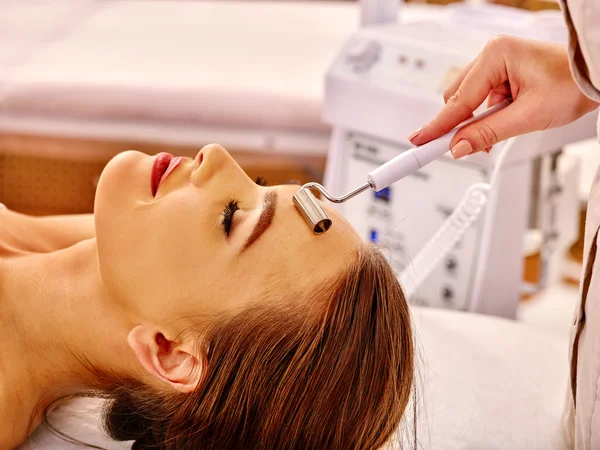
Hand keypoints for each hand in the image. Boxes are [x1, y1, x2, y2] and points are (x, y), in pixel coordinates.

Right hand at [407, 36, 599, 158]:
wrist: (597, 79)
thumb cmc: (573, 85)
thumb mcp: (529, 116)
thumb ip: (488, 133)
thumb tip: (458, 147)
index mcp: (496, 55)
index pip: (458, 100)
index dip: (438, 126)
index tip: (419, 143)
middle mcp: (492, 56)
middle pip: (457, 99)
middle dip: (460, 125)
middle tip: (458, 149)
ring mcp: (496, 65)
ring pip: (467, 101)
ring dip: (475, 123)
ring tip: (496, 135)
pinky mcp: (500, 76)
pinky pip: (480, 101)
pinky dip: (484, 118)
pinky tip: (497, 126)